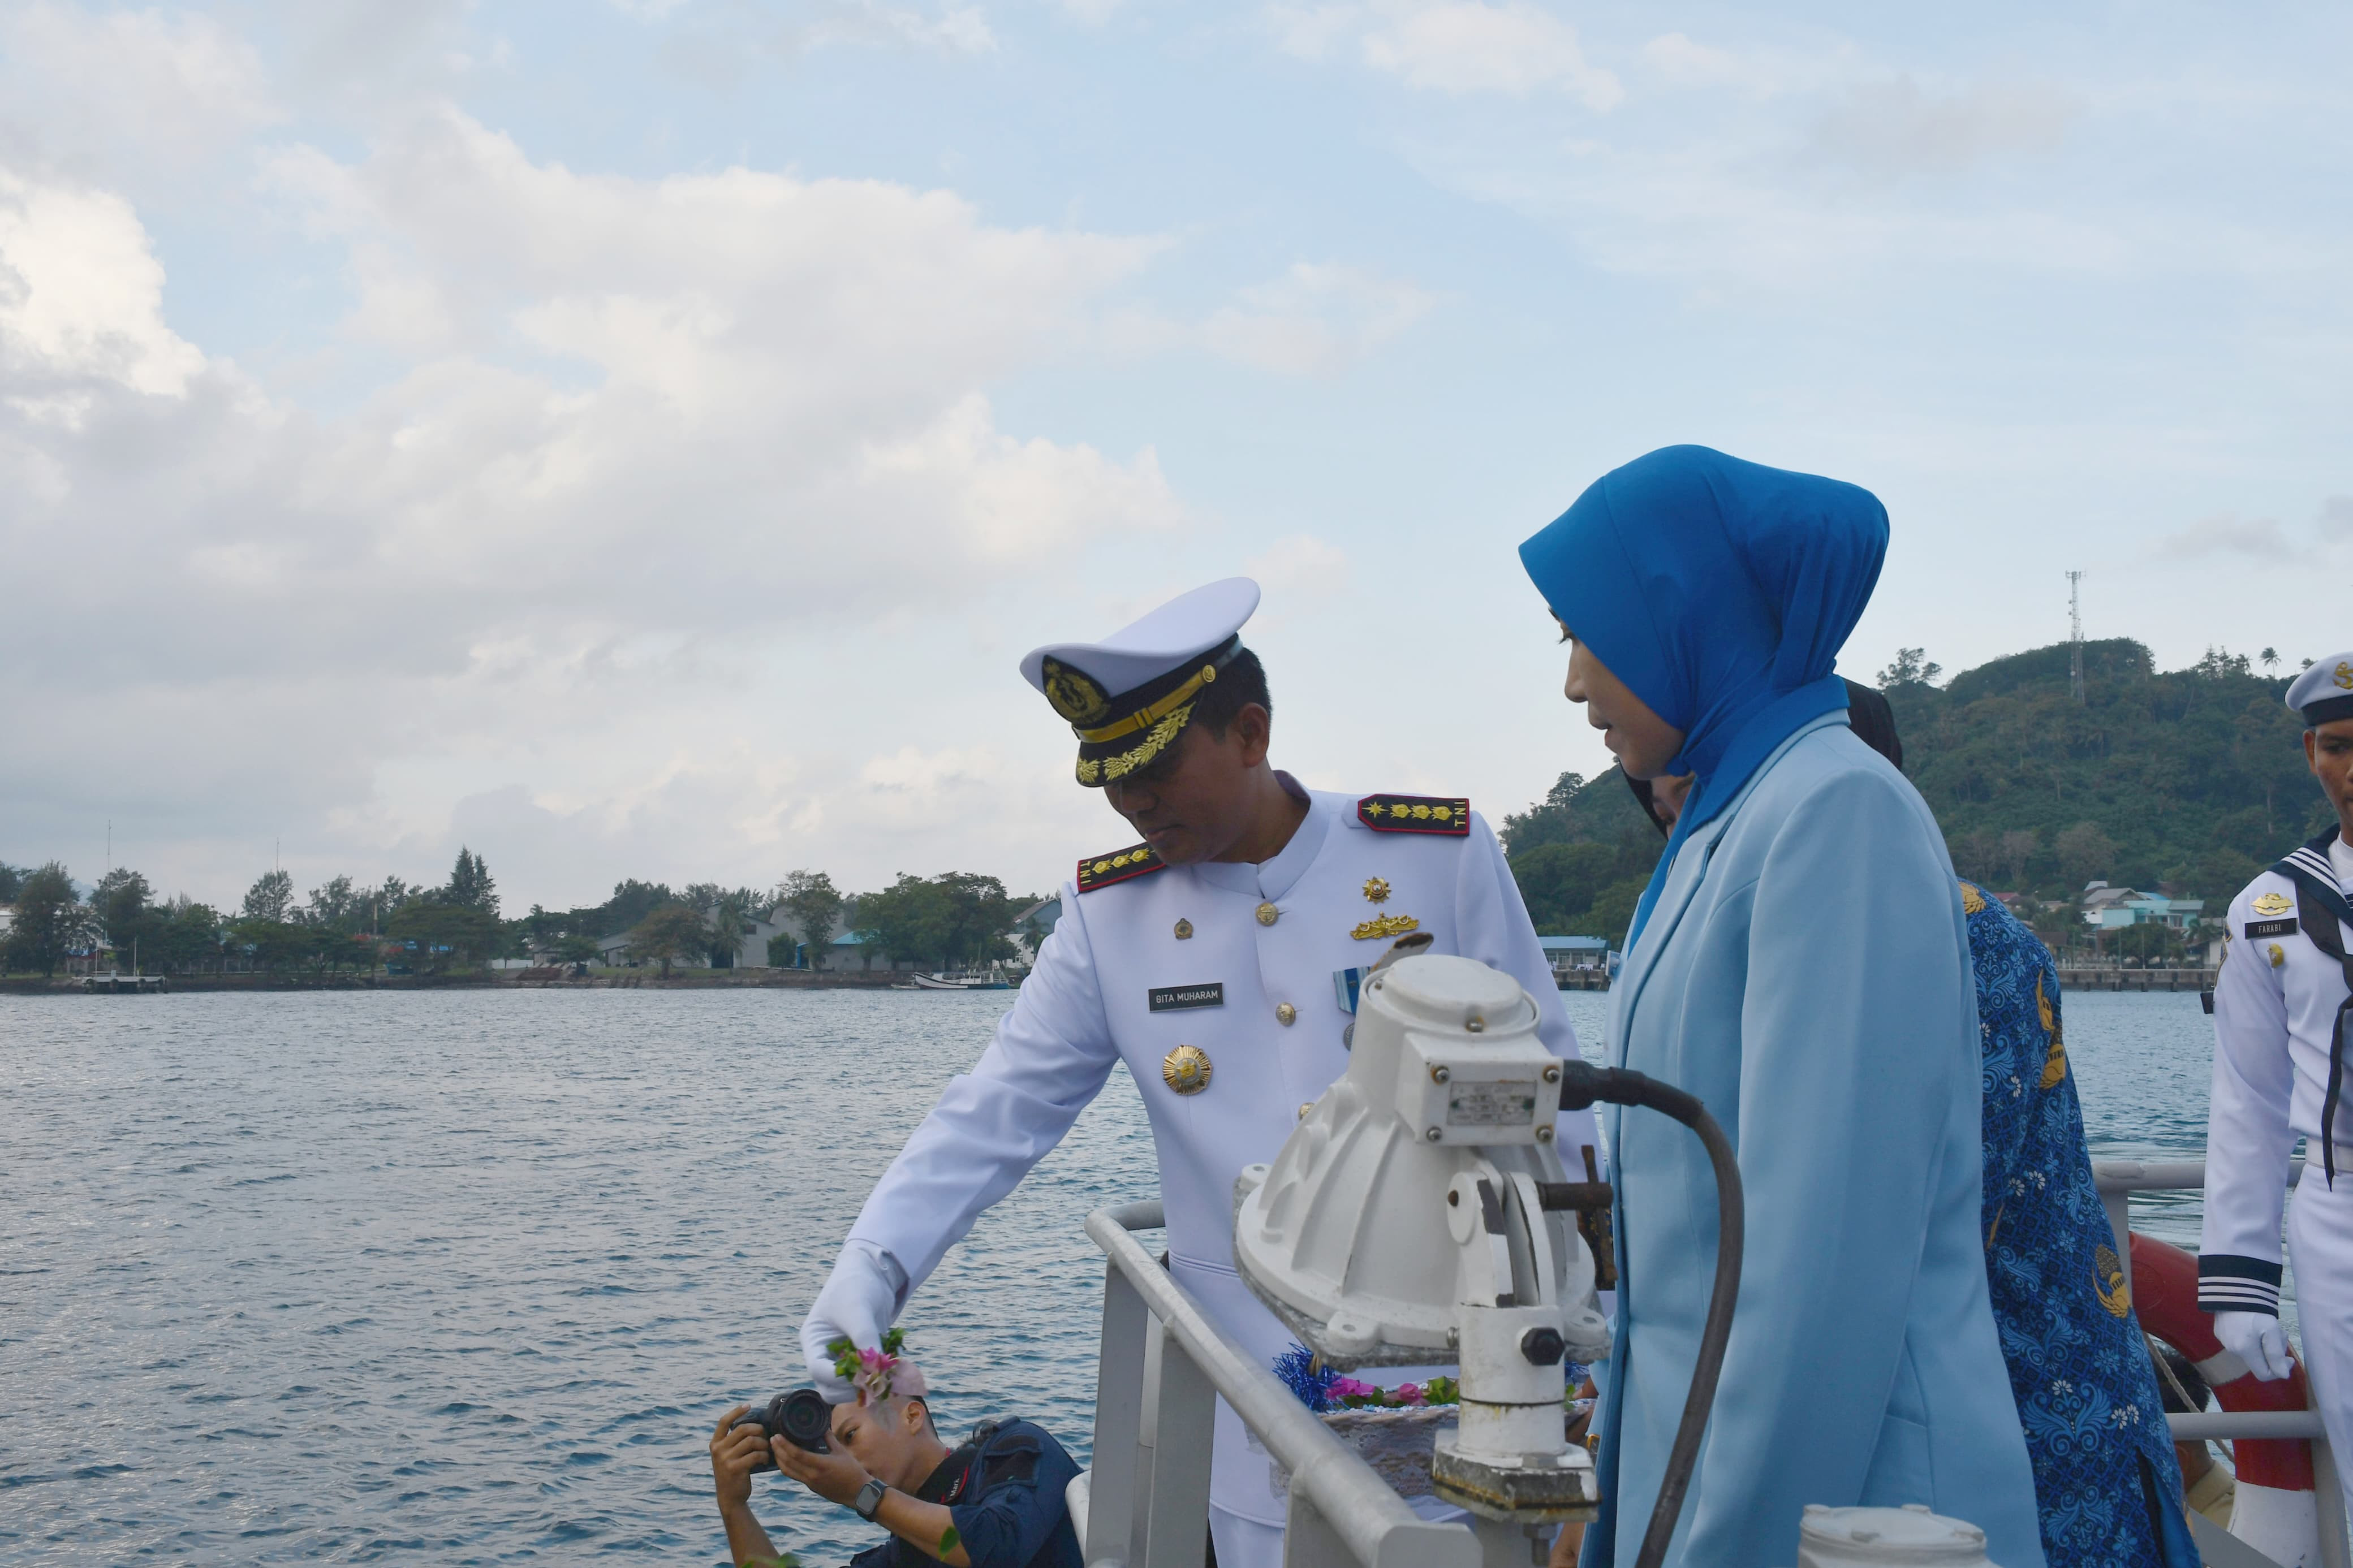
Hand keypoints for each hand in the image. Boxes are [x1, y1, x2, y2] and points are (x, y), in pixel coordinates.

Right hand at [710, 1406, 770, 1513]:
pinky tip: (765, 1459)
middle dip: (759, 1430)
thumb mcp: (727, 1455)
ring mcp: (725, 1459)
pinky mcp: (734, 1468)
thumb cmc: (733, 1472)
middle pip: (743, 1429)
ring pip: (751, 1441)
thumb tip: (755, 1425)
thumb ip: (734, 1441)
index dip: (736, 1411)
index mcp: (715, 1443)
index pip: (724, 1421)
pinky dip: (764, 1455)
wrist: (730, 1497)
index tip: (749, 1405)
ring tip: (767, 1450)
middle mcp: (718, 1449)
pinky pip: (755, 1455)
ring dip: (764, 1444)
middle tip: (766, 1437)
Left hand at [772, 1434, 873, 1507]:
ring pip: (788, 1472)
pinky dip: (786, 1467)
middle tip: (772, 1439)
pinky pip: (794, 1476)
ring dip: (779, 1460)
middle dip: (778, 1450)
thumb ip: (829, 1439)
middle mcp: (812, 1475)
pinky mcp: (811, 1487)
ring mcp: (810, 1483)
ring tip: (775, 1449)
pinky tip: (785, 1460)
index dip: (784, 1445)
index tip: (777, 1436)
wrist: (857, 1492)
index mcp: (820, 1465)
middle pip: (788, 1463)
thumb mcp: (841, 1452)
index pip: (797, 1454)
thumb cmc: (852, 1471)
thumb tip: (822, 1427)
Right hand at [803, 1250, 898, 1399]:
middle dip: (852, 1387)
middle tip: (876, 1379)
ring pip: (850, 1387)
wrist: (873, 1273)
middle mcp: (824, 1353)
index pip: (817, 1370)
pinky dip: (880, 1377)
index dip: (837, 1377)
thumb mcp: (858, 1309)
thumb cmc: (856, 1286)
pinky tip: (894, 1366)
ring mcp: (843, 1358)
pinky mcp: (862, 1359)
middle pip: (830, 1387)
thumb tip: (875, 1368)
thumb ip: (864, 1337)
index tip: (862, 1374)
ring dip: (868, 1385)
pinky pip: (868, 1377)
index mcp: (813, 1340)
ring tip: (888, 1372)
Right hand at [2215, 1310, 2294, 1380]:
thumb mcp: (2271, 1330)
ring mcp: (2224, 1341)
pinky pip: (2240, 1343)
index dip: (2279, 1370)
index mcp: (2244, 1351)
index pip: (2264, 1375)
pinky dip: (2250, 1338)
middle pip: (2258, 1362)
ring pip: (2250, 1352)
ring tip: (2265, 1326)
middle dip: (2272, 1353)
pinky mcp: (2219, 1333)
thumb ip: (2276, 1354)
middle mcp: (2232, 1350)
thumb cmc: (2255, 1310)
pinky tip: (2251, 1323)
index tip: (2288, 1357)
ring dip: (2262, 1344)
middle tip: (2278, 1334)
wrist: (2232, 1288)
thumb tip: (2283, 1376)